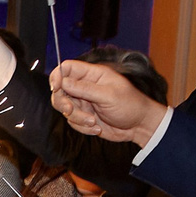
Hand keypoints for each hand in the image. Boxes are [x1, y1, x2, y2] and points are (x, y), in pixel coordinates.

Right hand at [49, 60, 166, 144]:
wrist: (139, 126)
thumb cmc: (131, 105)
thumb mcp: (109, 95)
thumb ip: (85, 88)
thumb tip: (63, 82)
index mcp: (93, 75)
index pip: (67, 68)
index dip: (57, 76)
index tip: (56, 88)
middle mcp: (85, 87)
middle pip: (60, 90)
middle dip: (63, 102)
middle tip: (70, 110)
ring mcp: (83, 102)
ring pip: (65, 109)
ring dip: (77, 118)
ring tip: (93, 122)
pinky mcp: (84, 116)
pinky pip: (72, 122)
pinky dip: (82, 127)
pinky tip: (97, 128)